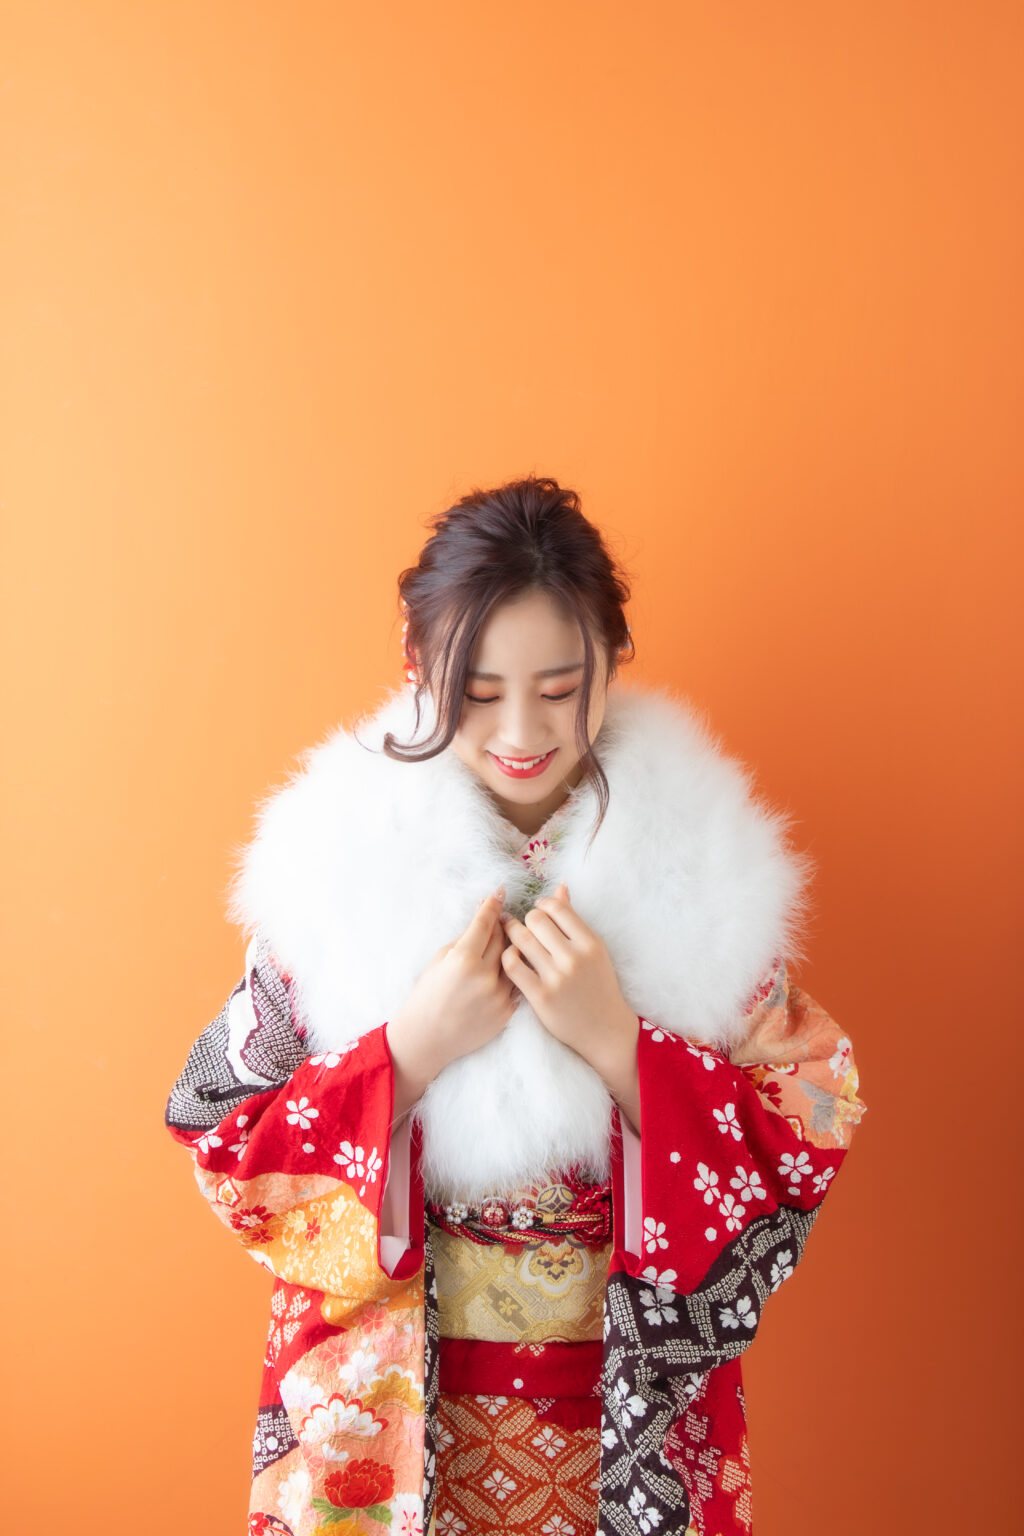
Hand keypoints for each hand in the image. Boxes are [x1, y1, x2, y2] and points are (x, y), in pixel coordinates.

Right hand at [387, 889, 517, 1119]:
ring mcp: (499, 996)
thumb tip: (485, 917)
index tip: (501, 892)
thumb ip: (465, 939)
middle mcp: (484, 977)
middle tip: (505, 915)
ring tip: (513, 939)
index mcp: (463, 959)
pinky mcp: (507, 1012)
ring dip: (514, 948)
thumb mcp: (440, 959)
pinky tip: (513, 966)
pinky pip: (517, 983)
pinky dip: (515, 973)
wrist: (428, 1037)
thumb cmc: (428, 994)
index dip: (493, 905)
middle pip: (504, 939)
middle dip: (504, 924)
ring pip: (516, 960)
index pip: (485, 923)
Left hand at [500, 883, 641, 1129]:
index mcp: (590, 943)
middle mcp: (574, 958)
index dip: (542, 904)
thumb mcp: (593, 951)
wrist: (604, 1030)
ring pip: (521, 939)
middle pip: (536, 920)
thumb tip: (560, 887)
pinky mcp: (540, 997)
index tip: (538, 912)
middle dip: (526, 919)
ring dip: (512, 933)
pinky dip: (508, 957)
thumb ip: (574, 920)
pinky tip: (512, 958)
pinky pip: (512, 966)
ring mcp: (556, 978)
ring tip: (510, 934)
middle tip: (523, 924)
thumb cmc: (598, 985)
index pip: (557, 908)